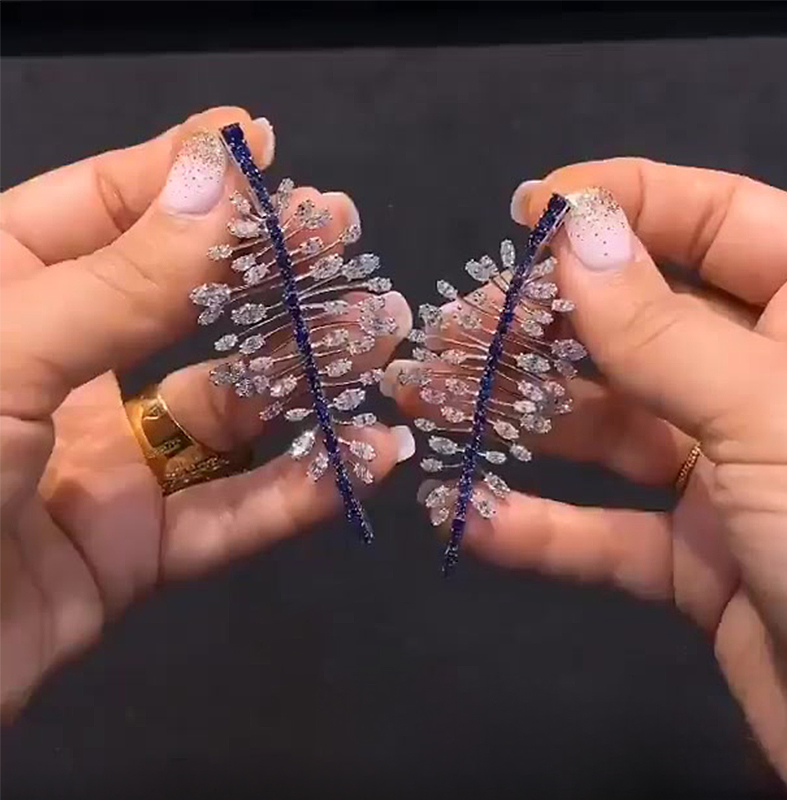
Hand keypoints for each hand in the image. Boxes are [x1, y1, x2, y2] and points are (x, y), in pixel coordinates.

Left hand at [0, 107, 412, 718]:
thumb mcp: (2, 354)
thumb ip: (123, 276)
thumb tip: (225, 174)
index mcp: (2, 294)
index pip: (104, 207)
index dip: (186, 175)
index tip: (265, 149)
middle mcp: (58, 369)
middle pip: (184, 308)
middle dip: (269, 277)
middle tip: (348, 244)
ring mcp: (100, 463)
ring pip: (223, 413)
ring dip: (304, 381)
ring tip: (380, 343)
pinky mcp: (131, 551)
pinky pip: (225, 517)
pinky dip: (297, 493)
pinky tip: (365, 459)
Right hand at [384, 159, 786, 793]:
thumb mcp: (769, 418)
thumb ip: (663, 330)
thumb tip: (573, 233)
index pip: (714, 219)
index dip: (619, 203)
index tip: (526, 216)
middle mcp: (768, 383)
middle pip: (639, 326)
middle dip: (540, 326)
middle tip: (449, 331)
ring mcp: (732, 476)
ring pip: (610, 429)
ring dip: (518, 420)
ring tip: (426, 406)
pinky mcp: (702, 560)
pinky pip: (610, 535)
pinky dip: (541, 531)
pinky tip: (469, 519)